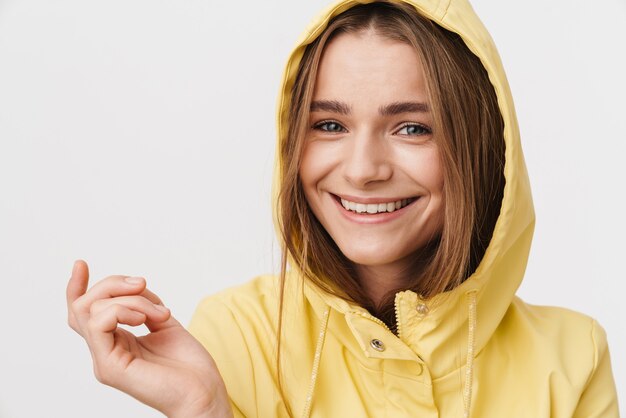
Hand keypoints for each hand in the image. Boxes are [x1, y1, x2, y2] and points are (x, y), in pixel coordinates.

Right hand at [66, 260, 232, 417]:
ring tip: (158, 312)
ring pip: (92, 310)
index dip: (78, 287)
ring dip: (130, 299)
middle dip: (113, 283)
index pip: (83, 314)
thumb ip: (145, 305)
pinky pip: (100, 324)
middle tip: (143, 284)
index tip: (81, 264)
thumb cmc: (189, 365)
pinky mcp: (110, 368)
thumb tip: (134, 286)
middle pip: (84, 306)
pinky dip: (124, 309)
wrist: (204, 392)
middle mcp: (105, 351)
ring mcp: (105, 361)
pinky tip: (146, 319)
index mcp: (115, 342)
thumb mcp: (164, 323)